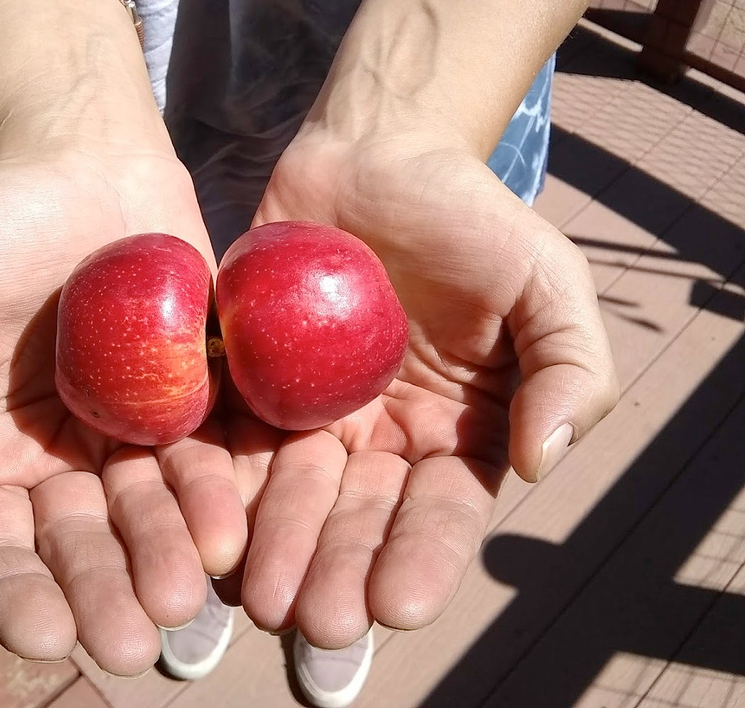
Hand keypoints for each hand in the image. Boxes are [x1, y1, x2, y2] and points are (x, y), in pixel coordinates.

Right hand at [0, 145, 246, 674]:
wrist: (84, 160)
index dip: (15, 593)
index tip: (45, 634)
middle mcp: (61, 456)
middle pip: (83, 542)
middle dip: (107, 591)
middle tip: (137, 640)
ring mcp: (134, 430)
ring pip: (151, 509)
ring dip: (170, 553)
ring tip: (192, 589)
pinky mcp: (196, 398)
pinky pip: (211, 453)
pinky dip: (222, 490)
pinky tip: (236, 525)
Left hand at [234, 130, 618, 647]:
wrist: (376, 154)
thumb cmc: (470, 217)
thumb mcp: (547, 283)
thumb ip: (567, 368)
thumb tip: (543, 461)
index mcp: (455, 433)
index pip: (442, 512)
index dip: (422, 559)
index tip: (395, 605)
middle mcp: (380, 439)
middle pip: (358, 518)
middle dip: (338, 571)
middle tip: (314, 621)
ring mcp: (312, 412)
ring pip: (292, 493)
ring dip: (277, 545)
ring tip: (260, 595)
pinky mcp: (252, 379)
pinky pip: (234, 433)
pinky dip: (221, 478)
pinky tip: (208, 519)